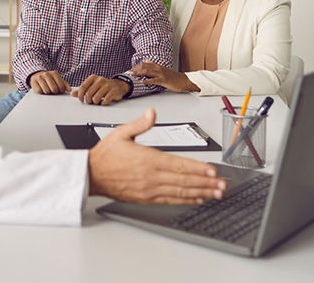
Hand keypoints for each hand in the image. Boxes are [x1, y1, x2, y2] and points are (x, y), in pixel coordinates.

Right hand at [29, 70, 70, 94]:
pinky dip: (41, 92)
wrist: (36, 75)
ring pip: (46, 91)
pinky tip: (41, 89)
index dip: (61, 90)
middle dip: (54, 92)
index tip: (60, 90)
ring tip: (47, 89)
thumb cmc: (49, 80)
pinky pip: (39, 91)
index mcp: (54, 73)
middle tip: (53, 91)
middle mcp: (46, 74)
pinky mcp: (33, 82)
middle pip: (54, 89)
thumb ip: (65, 84)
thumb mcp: (57, 80)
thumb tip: (70, 90)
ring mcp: (39, 78)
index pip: (61, 86)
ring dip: (48, 92)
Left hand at [71, 75, 128, 105]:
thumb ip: (82, 90)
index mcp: (93, 78)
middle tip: (90, 102)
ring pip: (96, 98)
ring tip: (97, 101)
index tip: (81, 100)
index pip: (83, 87)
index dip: (80, 95)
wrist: (118, 85)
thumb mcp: (92, 86)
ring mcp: (107, 85)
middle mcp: (100, 80)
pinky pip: (105, 101)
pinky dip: (103, 103)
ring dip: (95, 102)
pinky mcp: (113, 91)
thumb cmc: (102, 86)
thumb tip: (72, 94)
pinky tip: (103, 101)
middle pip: (88, 94)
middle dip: (88, 100)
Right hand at [88, 109, 225, 203]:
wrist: (91, 174)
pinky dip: (185, 200)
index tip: (212, 171)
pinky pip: (170, 200)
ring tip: (216, 193)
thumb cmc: (105, 155)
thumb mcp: (121, 133)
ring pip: (180, 192)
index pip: (179, 164)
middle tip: (223, 184)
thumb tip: (152, 113)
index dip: (198, 168)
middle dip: (206, 183)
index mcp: (147, 159)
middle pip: (184, 180)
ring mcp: (149, 189)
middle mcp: (151, 176)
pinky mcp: (146, 198)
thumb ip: (140, 123)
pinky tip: (197, 199)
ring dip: (200, 192)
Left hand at [131, 61, 199, 92]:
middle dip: (136, 69)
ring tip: (133, 75)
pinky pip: (154, 80)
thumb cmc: (174, 77)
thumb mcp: (163, 69)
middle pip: (145, 67)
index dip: (137, 66)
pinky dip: (148, 81)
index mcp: (158, 66)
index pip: (145, 64)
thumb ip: (154, 65)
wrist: (184, 81)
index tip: (131, 69)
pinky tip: (143, 82)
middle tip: (129, 72)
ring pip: (148, 72)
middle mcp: (159, 68)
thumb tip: (146, 60)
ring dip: (140, 73)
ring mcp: (161, 74)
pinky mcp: (164, 80)